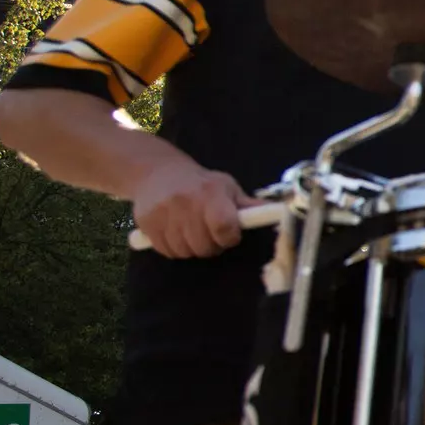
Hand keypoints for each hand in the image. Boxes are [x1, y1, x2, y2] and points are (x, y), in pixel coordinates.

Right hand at [131, 156, 255, 258]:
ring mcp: (164, 213)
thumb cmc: (200, 183)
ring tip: (193, 230)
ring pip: (186, 252)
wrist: (157, 172)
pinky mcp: (147, 223)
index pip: (224, 227)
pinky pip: (167, 251)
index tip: (229, 233)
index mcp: (210, 193)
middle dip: (212, 245)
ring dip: (193, 248)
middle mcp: (185, 202)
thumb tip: (278, 212)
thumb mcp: (225, 187)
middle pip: (205, 246)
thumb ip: (247, 205)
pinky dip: (175, 248)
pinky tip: (177, 232)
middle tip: (210, 233)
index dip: (230, 237)